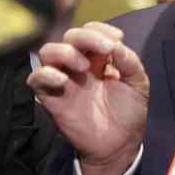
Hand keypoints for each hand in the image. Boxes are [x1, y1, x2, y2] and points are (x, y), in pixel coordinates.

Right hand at [27, 21, 148, 174]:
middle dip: (86, 37)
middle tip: (104, 49)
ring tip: (83, 66)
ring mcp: (64, 80)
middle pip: (70, 36)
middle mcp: (79, 64)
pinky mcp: (52, 99)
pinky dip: (45, 74)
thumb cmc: (128, 112)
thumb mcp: (138, 83)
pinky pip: (36, 79)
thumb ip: (129, 61)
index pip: (90, 30)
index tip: (117, 38)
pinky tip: (63, 81)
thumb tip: (116, 44)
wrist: (118, 145)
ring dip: (64, 52)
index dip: (101, 29)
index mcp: (98, 58)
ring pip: (48, 52)